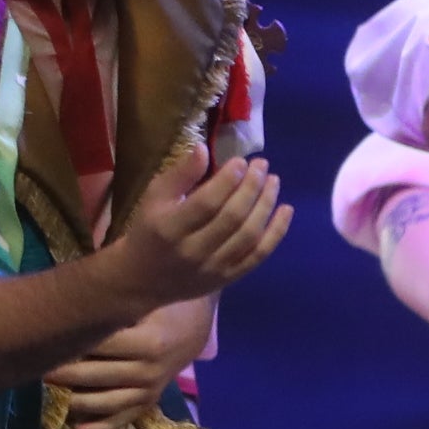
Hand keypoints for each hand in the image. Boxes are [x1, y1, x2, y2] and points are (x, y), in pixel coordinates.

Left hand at [46, 296, 211, 428]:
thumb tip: (74, 310)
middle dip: (64, 375)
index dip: (71, 345)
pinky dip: (102, 428)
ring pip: (107, 401)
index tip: (44, 342)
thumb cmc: (166, 306)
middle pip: (97, 376)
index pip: (100, 346)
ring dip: (75, 400)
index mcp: (150, 343)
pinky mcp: (150, 400)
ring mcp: (151, 389)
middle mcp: (150, 371)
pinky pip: (125, 418)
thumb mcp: (148, 300)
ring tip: (49, 393)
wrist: (196, 327)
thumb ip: (118, 308)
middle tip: (36, 369)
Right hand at [98, 149, 290, 310]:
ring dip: (266, 205)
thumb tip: (203, 148)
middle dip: (251, 188)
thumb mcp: (153, 200)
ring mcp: (214, 267)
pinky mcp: (229, 277)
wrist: (142, 279)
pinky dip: (277, 232)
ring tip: (273, 181)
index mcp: (169, 228)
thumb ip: (179, 175)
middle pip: (232, 218)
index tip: (241, 161)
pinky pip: (259, 255)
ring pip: (249, 235)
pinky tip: (286, 210)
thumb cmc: (149, 231)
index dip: (228, 180)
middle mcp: (193, 250)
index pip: (206, 203)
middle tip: (262, 165)